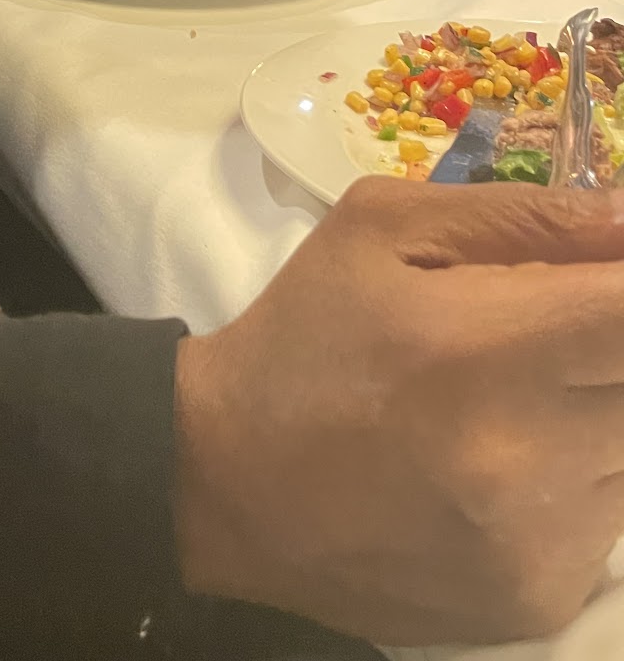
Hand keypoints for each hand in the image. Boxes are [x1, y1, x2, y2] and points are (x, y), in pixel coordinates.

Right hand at [174, 179, 623, 646]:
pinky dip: (573, 480)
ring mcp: (541, 542)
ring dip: (594, 412)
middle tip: (534, 334)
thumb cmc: (306, 335)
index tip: (600, 279)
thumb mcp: (380, 229)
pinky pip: (606, 519)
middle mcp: (527, 456)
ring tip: (507, 400)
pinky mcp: (541, 600)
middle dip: (605, 344)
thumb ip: (519, 214)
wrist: (229, 484)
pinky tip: (496, 466)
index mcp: (483, 348)